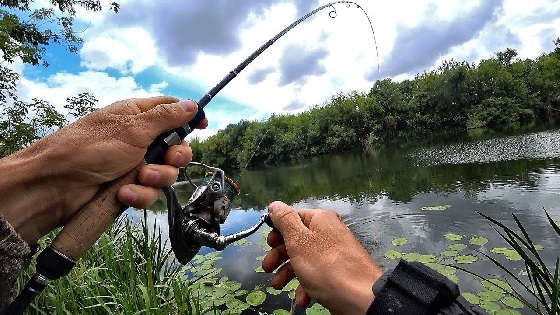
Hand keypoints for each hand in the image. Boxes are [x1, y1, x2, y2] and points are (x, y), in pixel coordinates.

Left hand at [0, 96, 206, 242]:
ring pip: (165, 173)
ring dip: (156, 179)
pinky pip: (149, 192)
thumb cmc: (89, 149)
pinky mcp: (129, 187)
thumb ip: (166, 118)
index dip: (189, 117)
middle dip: (175, 157)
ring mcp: (133, 164)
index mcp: (137, 116)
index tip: (204, 126)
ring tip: (137, 179)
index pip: (171, 110)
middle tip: (168, 160)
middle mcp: (138, 139)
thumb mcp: (132, 129)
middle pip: (175, 146)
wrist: (55, 186)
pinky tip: (124, 195)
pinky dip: (140, 194)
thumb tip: (192, 105)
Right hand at [262, 201, 381, 314]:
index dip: (278, 231)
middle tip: (268, 268)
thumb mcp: (299, 241)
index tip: (268, 244)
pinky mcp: (337, 273)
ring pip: (304, 259)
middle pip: (296, 240)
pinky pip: (317, 275)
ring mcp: (334, 254)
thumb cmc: (326, 267)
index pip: (293, 218)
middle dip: (279, 256)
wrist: (361, 298)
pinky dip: (306, 286)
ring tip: (279, 286)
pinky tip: (303, 298)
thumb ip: (285, 221)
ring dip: (288, 273)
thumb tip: (275, 204)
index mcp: (320, 220)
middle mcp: (328, 233)